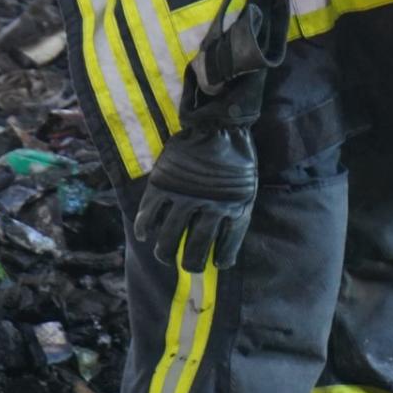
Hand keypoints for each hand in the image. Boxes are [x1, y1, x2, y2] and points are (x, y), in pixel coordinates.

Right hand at [133, 119, 257, 270]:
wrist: (220, 125)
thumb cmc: (238, 160)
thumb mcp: (248, 190)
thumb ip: (237, 218)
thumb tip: (225, 255)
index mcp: (234, 207)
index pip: (227, 245)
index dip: (222, 259)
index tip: (217, 264)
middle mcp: (208, 205)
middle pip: (195, 248)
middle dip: (191, 263)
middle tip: (187, 267)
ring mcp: (184, 195)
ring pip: (169, 237)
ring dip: (165, 252)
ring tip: (165, 256)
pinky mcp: (164, 183)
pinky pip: (149, 214)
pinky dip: (144, 227)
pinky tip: (144, 234)